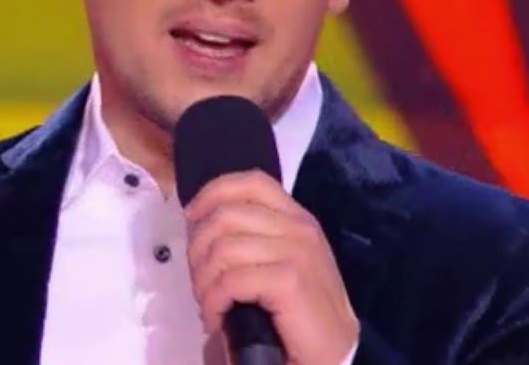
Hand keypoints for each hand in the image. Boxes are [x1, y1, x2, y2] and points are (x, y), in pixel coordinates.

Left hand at [185, 170, 358, 364]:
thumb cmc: (303, 312)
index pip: (251, 182)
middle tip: (200, 282)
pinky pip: (230, 280)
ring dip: (203, 281)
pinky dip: (213, 301)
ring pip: (223, 249)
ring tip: (209, 304)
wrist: (336, 353)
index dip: (213, 193)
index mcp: (297, 218)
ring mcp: (296, 252)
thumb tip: (201, 227)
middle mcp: (299, 228)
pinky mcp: (289, 281)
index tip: (192, 220)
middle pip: (226, 215)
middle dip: (198, 249)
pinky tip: (216, 318)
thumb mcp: (282, 262)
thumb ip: (254, 239)